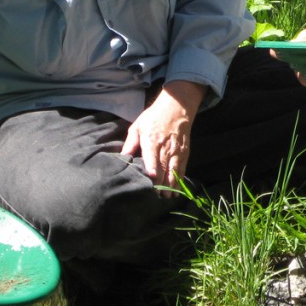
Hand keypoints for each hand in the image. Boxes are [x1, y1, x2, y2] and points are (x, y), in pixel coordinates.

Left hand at [122, 81, 203, 196]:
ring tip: (167, 197)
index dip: (152, 173)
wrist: (177, 107)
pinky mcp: (184, 152)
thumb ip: (130, 143)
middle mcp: (165, 147)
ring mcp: (176, 150)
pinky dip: (179, 180)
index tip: (150, 184)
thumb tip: (122, 157)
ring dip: (171, 185)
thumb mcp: (137, 126)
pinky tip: (176, 189)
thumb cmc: (153, 117)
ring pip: (174, 171)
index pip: (152, 160)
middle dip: (161, 185)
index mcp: (151, 141)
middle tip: (156, 197)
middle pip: (163, 169)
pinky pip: (182, 168)